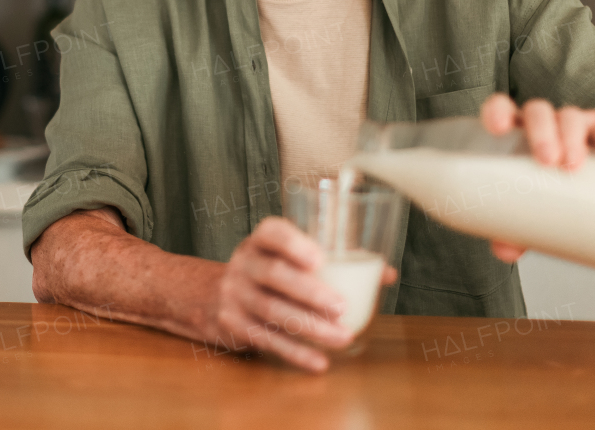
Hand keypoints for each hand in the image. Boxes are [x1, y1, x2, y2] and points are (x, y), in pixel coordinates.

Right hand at [209, 216, 396, 372]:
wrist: (210, 295)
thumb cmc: (267, 272)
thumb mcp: (287, 257)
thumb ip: (335, 261)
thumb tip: (384, 274)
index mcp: (261, 240)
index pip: (273, 233)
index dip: (294, 244)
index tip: (321, 259)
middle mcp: (245, 263)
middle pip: (274, 275)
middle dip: (310, 292)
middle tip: (342, 307)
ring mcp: (235, 294)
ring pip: (272, 311)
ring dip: (310, 327)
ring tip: (342, 337)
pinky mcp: (232, 324)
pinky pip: (266, 339)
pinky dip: (295, 352)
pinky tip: (319, 361)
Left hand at [479, 94, 594, 262]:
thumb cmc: (549, 190)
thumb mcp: (530, 207)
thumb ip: (514, 228)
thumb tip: (504, 250)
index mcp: (515, 134)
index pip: (501, 109)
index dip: (497, 111)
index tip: (497, 128)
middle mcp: (543, 125)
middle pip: (539, 112)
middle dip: (542, 132)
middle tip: (547, 161)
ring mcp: (573, 126)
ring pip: (570, 116)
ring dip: (572, 136)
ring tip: (573, 165)